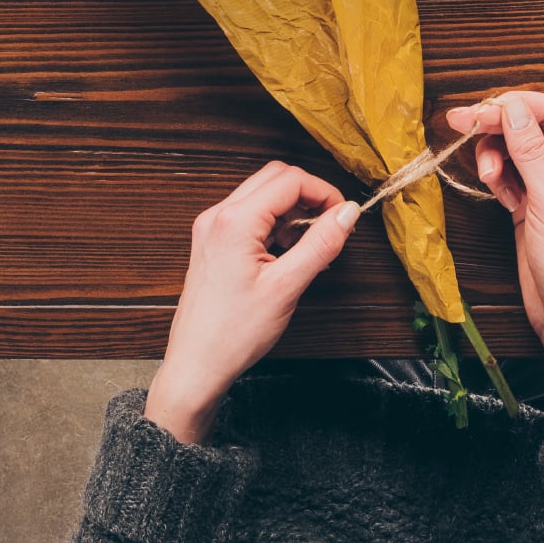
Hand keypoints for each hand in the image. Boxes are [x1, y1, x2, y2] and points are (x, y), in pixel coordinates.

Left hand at [144, 162, 358, 443]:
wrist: (197, 364)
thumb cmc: (233, 333)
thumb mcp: (287, 287)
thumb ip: (321, 244)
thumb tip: (346, 213)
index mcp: (234, 221)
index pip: (289, 180)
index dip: (323, 191)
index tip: (343, 215)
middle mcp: (218, 217)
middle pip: (273, 178)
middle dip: (308, 195)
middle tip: (330, 224)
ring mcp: (212, 229)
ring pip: (261, 195)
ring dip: (291, 210)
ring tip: (310, 245)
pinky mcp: (212, 243)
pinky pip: (249, 216)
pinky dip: (274, 224)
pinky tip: (288, 253)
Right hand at [449, 92, 543, 430]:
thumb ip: (530, 151)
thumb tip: (512, 108)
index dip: (514, 104)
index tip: (479, 109)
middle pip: (530, 126)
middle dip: (496, 125)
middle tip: (459, 123)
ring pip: (516, 149)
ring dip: (495, 153)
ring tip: (487, 173)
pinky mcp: (533, 205)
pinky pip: (510, 175)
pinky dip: (497, 175)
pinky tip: (493, 185)